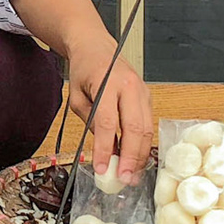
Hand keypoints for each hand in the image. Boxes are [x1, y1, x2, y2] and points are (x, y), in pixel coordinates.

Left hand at [65, 41, 153, 183]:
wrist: (96, 46)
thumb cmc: (84, 68)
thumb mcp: (76, 95)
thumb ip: (89, 120)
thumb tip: (104, 147)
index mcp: (108, 83)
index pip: (107, 122)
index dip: (105, 148)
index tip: (102, 168)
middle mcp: (130, 86)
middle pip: (135, 128)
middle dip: (131, 157)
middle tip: (124, 178)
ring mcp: (142, 91)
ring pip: (146, 129)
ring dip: (140, 155)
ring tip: (131, 175)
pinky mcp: (148, 97)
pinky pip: (148, 124)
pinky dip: (142, 144)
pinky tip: (135, 158)